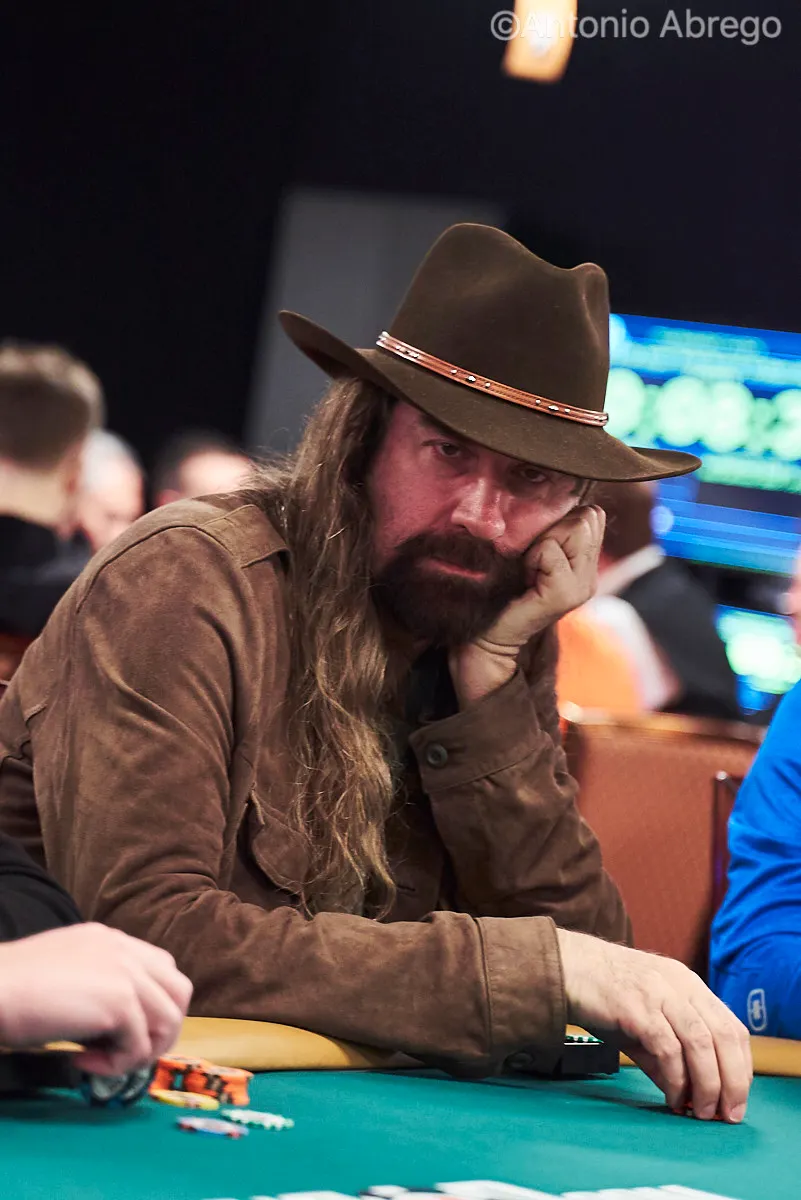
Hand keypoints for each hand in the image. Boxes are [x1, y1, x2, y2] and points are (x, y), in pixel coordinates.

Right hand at [0, 923, 192, 1075]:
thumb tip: (116, 1024)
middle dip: (162, 1029)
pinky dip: (116, 1065)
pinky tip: (82, 1062)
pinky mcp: (120, 1001)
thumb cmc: (13, 987)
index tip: (119, 1030)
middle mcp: (125, 950)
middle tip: (125, 1051)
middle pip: (179, 991)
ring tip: (100, 1059)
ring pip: (168, 1021)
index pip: (162, 968)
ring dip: (140, 1051)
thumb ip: (97, 982)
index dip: (152, 1005)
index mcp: (111, 940)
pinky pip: (140, 1047)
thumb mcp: (66, 972)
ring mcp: (126, 973)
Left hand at [450, 505, 604, 705]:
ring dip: (543, 543)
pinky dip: (533, 557)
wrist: (489, 633)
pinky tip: (525, 577)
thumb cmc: (504, 587)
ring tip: (529, 568)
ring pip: (574, 529)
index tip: (537, 549)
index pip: (592, 515)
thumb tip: (561, 497)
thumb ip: (553, 529)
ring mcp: (582, 587)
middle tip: (532, 560)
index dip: (561, 521)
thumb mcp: (532, 552)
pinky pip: (551, 550)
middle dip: (554, 530)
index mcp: (586, 564)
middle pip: (587, 517)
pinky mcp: (565, 594)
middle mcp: (590, 576)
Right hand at [557, 928, 752, 1122]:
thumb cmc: (606, 995)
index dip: (742, 1067)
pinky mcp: (636, 1007)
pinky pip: (667, 1048)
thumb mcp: (646, 1022)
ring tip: (700, 1112)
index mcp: (689, 985)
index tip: (737, 1099)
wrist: (567, 968)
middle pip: (724, 1036)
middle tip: (727, 1114)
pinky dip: (676, 1078)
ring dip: (707, 1084)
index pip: (733, 1027)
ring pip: (700, 1043)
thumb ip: (669, 1057)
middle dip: (733, 1081)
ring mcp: (659, 993)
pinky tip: (672, 1098)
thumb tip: (688, 1098)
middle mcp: (680, 985)